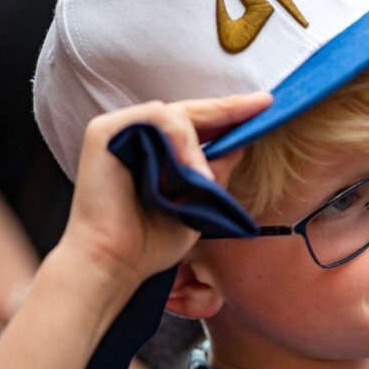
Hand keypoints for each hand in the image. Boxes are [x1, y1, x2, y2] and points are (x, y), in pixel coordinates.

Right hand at [60, 93, 271, 287]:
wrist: (115, 264)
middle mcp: (137, 135)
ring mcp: (119, 130)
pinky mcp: (104, 130)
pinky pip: (155, 118)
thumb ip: (215, 171)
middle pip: (189, 112)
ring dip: (198, 145)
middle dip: (228, 108)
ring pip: (176, 114)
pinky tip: (187, 169)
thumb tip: (241, 144)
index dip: (229, 114)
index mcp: (156, 151)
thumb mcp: (198, 202)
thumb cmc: (150, 242)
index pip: (197, 124)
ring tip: (201, 180)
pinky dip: (179, 140)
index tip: (264, 105)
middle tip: (262, 104)